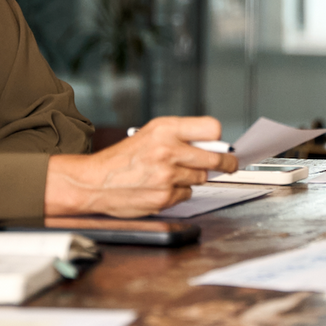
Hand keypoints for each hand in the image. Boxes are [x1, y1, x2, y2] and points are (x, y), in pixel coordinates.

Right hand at [44, 116, 236, 216]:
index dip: (218, 138)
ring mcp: (168, 175)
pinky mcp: (165, 196)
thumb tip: (212, 144)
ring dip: (193, 177)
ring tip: (172, 173)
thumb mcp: (150, 133)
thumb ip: (180, 135)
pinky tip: (162, 186)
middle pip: (215, 158)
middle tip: (229, 165)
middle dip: (225, 163)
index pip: (212, 128)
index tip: (222, 144)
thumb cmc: (123, 158)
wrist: (95, 182)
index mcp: (165, 129)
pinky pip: (187, 194)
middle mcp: (168, 150)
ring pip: (201, 178)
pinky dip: (179, 192)